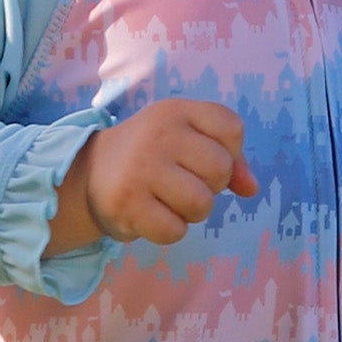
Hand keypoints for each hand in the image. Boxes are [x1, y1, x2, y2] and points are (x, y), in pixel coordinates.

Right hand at [50, 98, 257, 251]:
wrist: (90, 174)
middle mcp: (158, 133)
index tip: (204, 159)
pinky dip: (169, 230)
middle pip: (220, 169)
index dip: (231, 153)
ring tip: (168, 200)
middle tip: (184, 183)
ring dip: (191, 212)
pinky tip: (152, 215)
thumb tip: (251, 188)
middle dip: (211, 186)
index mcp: (176, 111)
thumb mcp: (186, 142)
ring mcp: (141, 167)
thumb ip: (228, 159)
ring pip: (201, 204)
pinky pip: (175, 230)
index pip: (231, 128)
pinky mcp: (127, 202)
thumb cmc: (152, 157)